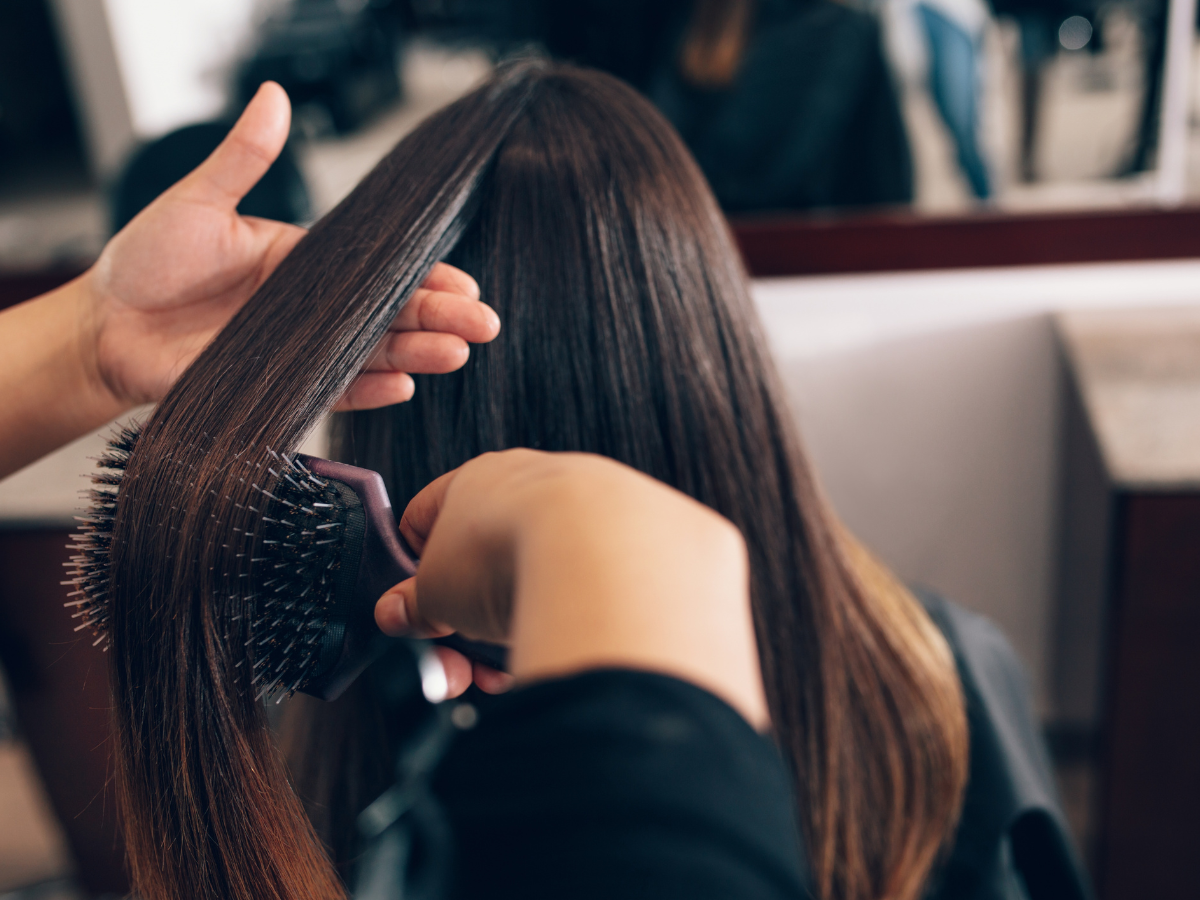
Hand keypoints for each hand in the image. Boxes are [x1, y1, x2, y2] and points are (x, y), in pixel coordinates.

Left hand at [83, 81, 497, 411]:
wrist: (105, 328)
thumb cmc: (146, 262)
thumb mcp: (198, 202)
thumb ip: (243, 158)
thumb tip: (272, 98)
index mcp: (304, 261)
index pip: (378, 267)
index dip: (423, 276)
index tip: (462, 282)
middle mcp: (311, 308)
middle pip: (390, 313)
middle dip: (440, 319)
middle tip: (484, 325)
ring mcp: (300, 348)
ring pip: (372, 352)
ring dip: (416, 355)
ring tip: (456, 354)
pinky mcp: (281, 385)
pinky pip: (334, 389)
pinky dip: (367, 390)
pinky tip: (402, 386)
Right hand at [375, 450, 767, 725]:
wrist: (603, 555)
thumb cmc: (510, 555)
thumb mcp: (436, 592)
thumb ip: (413, 603)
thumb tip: (397, 614)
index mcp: (483, 478)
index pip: (431, 519)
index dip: (416, 575)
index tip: (419, 619)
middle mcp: (546, 482)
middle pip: (495, 559)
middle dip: (473, 623)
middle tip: (465, 670)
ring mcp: (603, 506)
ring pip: (553, 577)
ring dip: (528, 627)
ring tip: (516, 672)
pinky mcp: (654, 541)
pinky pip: (606, 590)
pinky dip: (584, 623)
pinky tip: (571, 655)